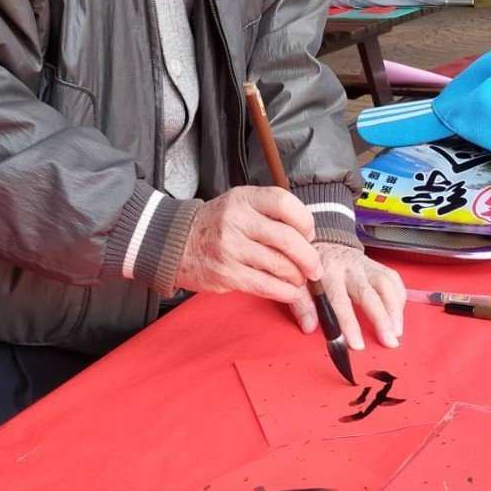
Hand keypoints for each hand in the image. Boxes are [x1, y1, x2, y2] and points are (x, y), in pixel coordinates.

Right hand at [176, 187, 321, 302]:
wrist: (175, 243)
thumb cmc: (217, 224)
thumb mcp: (240, 204)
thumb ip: (270, 213)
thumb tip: (308, 237)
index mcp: (244, 198)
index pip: (284, 203)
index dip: (305, 220)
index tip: (309, 234)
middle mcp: (237, 220)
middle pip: (287, 238)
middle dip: (309, 257)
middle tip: (315, 268)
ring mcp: (230, 248)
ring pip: (279, 265)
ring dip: (297, 277)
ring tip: (300, 280)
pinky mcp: (226, 274)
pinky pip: (265, 285)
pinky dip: (284, 292)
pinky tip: (290, 292)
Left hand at [287, 243, 405, 349]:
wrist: (324, 245)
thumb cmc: (312, 271)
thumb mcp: (299, 285)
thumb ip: (302, 305)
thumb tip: (309, 326)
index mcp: (327, 273)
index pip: (339, 300)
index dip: (349, 323)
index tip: (357, 344)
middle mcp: (348, 268)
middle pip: (368, 293)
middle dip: (381, 319)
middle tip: (389, 341)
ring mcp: (365, 265)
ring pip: (385, 284)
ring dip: (394, 310)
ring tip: (397, 331)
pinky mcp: (377, 265)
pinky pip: (393, 279)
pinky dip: (399, 298)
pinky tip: (398, 315)